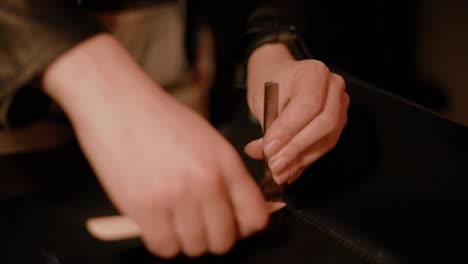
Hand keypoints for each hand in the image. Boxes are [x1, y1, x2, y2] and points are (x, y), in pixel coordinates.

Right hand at [42, 34, 267, 257]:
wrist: (118, 101)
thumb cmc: (161, 118)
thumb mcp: (207, 140)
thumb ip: (226, 176)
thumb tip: (236, 209)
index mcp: (226, 163)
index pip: (256, 217)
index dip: (245, 227)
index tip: (234, 226)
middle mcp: (207, 182)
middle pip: (225, 240)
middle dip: (213, 238)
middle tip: (199, 226)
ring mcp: (176, 196)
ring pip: (195, 248)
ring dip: (186, 240)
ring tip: (174, 221)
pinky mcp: (144, 207)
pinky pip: (164, 247)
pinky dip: (162, 242)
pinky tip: (156, 224)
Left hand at [244, 43, 348, 184]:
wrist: (278, 76)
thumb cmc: (270, 83)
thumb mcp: (261, 101)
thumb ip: (265, 128)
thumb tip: (260, 153)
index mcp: (314, 73)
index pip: (308, 105)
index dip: (289, 130)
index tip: (269, 148)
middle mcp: (333, 87)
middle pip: (324, 123)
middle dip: (297, 148)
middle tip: (275, 165)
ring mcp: (340, 105)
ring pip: (327, 139)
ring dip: (301, 159)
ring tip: (279, 172)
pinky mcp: (338, 122)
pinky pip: (326, 145)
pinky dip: (305, 159)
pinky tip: (290, 170)